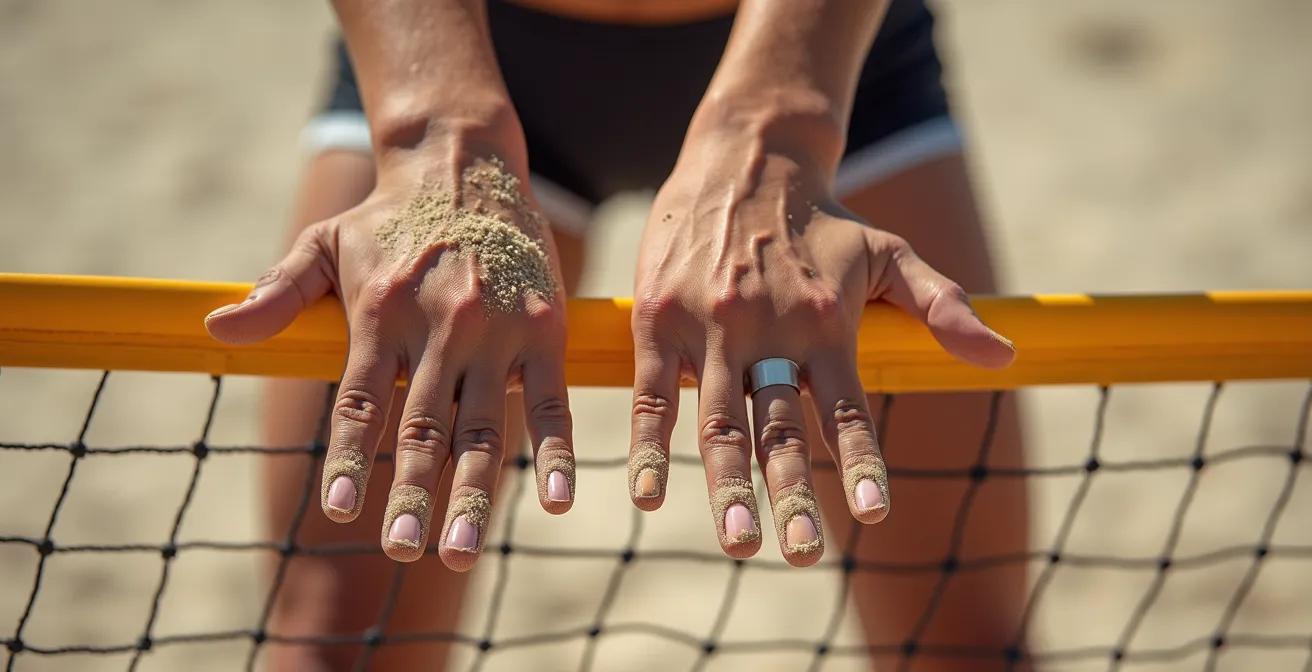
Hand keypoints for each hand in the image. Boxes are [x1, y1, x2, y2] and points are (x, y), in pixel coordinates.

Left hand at [205, 146, 575, 570]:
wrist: (467, 167)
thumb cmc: (390, 217)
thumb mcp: (324, 242)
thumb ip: (278, 292)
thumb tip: (217, 331)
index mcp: (381, 310)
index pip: (360, 400)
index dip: (349, 456)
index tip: (337, 510)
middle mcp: (440, 325)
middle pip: (424, 425)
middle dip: (413, 492)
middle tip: (403, 552)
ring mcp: (495, 331)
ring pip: (484, 427)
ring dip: (473, 493)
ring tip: (460, 548)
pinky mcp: (542, 330)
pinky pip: (550, 403)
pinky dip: (555, 454)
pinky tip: (559, 502)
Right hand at [627, 128, 1014, 566]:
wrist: (743, 156)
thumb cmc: (821, 218)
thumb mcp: (889, 252)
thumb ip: (941, 307)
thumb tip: (1003, 356)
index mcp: (826, 322)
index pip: (846, 408)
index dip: (862, 463)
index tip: (876, 515)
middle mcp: (770, 328)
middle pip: (781, 428)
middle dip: (791, 496)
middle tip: (800, 557)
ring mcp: (711, 327)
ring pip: (720, 419)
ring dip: (728, 484)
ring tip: (738, 543)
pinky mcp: (660, 319)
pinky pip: (655, 395)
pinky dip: (651, 447)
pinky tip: (649, 496)